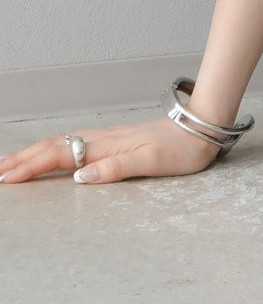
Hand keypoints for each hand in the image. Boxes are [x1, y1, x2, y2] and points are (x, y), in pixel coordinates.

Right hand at [0, 115, 221, 184]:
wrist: (203, 126)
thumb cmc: (182, 148)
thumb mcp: (152, 162)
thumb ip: (117, 168)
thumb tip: (80, 176)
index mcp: (108, 145)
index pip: (61, 154)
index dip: (32, 166)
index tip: (7, 176)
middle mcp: (104, 138)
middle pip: (55, 146)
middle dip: (24, 159)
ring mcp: (108, 137)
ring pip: (63, 142)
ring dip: (35, 152)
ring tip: (12, 162)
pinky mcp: (116, 140)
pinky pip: (75, 142)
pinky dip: (54, 148)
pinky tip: (50, 152)